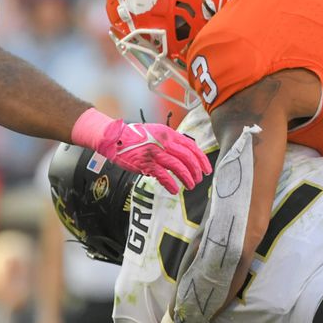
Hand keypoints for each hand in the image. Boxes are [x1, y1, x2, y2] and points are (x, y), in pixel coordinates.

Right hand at [71, 108, 211, 193]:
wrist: (116, 138)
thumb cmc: (137, 137)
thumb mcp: (158, 133)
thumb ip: (172, 141)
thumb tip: (187, 154)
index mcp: (169, 134)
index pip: (192, 147)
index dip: (202, 159)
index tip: (206, 169)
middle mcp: (164, 142)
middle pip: (188, 158)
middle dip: (196, 171)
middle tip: (198, 179)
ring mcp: (155, 153)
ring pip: (178, 167)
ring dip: (187, 178)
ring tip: (190, 186)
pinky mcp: (146, 163)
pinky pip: (163, 175)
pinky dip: (171, 184)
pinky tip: (175, 190)